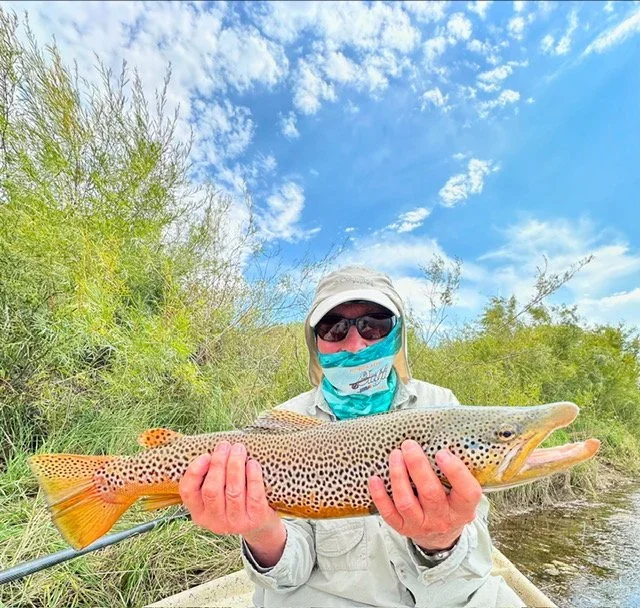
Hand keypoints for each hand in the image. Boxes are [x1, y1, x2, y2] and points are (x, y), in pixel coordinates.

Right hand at [179, 441, 285, 565]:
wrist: (260, 524)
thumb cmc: (235, 500)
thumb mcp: (217, 495)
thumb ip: (210, 477)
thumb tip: (214, 449)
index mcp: (199, 512)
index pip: (188, 491)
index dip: (195, 471)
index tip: (206, 455)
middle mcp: (214, 521)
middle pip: (212, 489)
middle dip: (218, 463)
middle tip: (225, 446)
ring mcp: (235, 522)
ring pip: (233, 491)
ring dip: (235, 465)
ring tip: (239, 449)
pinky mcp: (255, 519)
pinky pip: (254, 495)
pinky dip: (253, 476)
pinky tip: (253, 463)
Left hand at [368, 440, 481, 551]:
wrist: (440, 538)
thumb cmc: (450, 506)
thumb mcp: (461, 493)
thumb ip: (456, 473)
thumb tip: (444, 440)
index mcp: (462, 508)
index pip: (467, 492)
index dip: (455, 472)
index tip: (442, 453)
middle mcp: (442, 518)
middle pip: (430, 493)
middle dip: (417, 466)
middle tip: (409, 445)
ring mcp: (421, 525)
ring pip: (406, 502)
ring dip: (398, 475)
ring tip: (395, 454)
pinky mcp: (402, 527)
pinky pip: (388, 512)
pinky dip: (379, 495)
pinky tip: (375, 478)